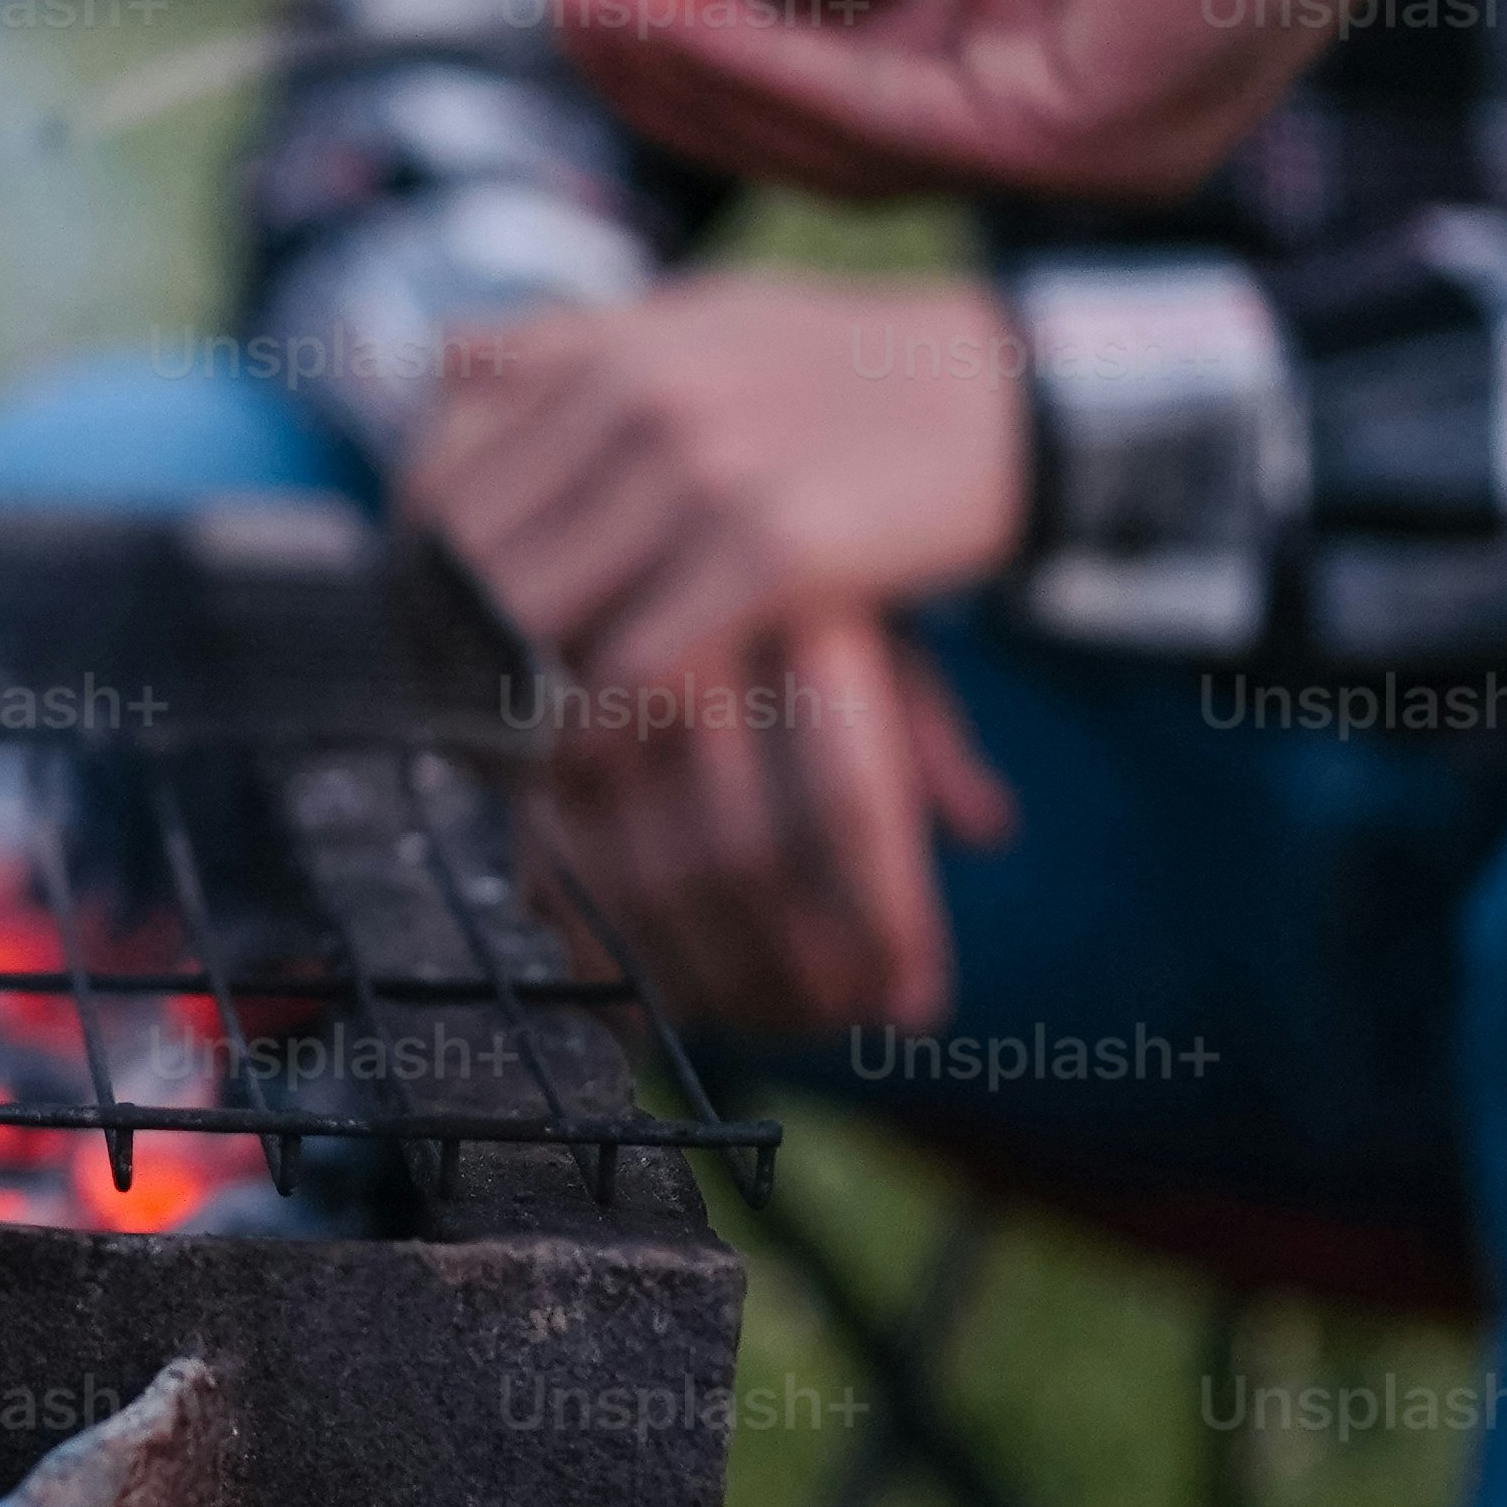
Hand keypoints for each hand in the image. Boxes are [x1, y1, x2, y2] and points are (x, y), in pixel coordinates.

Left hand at [403, 274, 1030, 696]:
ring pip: (535, 616)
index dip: (410, 572)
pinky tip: (589, 760)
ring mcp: (704, 474)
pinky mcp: (775, 552)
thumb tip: (444, 358)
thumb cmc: (854, 369)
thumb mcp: (704, 319)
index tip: (419, 632)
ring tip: (500, 748)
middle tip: (446, 712)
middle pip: (469, 553)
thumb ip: (571, 341)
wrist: (1018, 396)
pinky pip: (639, 669)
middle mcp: (638, 399)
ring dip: (503, 699)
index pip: (442, 476)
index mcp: (608, 348)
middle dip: (442, 645)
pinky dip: (596, 728)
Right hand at [523, 608, 1015, 1041]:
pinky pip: (552, 859)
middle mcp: (693, 647)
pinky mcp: (518, 718)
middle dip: (793, 968)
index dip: (884, 919)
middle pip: (742, 856)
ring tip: (757, 1021)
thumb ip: (921, 723)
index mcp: (800, 616)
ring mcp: (591, 687)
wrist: (609, 481)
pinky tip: (645, 1003)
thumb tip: (989, 829)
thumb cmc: (759, 569)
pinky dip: (599, 949)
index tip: (913, 1003)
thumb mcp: (859, 613)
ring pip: (645, 870)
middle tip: (832, 1025)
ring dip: (706, 975)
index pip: (851, 802)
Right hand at [550, 0, 1391, 201]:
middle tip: (569, 6)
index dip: (731, 36)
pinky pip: (883, 114)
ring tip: (587, 5)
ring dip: (697, 71)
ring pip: (836, 139)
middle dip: (686, 73)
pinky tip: (678, 9)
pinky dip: (767, 64)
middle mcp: (1062, 123)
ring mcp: (1077, 148)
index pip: (857, 78)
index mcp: (1049, 49)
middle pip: (825, 136)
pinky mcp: (1082, 138)